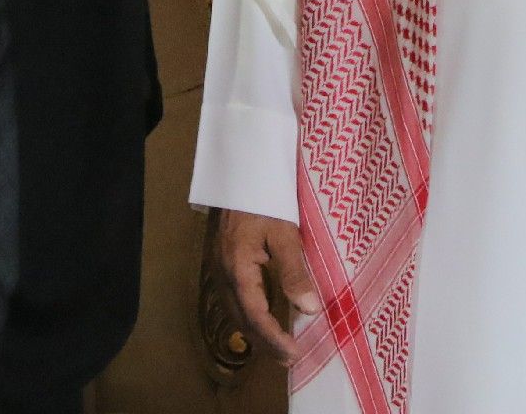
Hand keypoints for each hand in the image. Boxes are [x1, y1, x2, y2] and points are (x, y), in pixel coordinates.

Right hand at [214, 209, 319, 362]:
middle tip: (288, 358)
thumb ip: (294, 271)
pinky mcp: (220, 257)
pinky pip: (232, 295)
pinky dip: (248, 312)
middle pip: (240, 318)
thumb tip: (308, 310)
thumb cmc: (265, 196)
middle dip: (264, 341)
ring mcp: (218, 264)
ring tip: (278, 344)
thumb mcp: (284, 232)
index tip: (294, 355)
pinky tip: (262, 312)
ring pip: (233, 309)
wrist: (239, 167)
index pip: (255, 316)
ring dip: (255, 329)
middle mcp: (222, 271)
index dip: (274, 339)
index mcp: (237, 268)